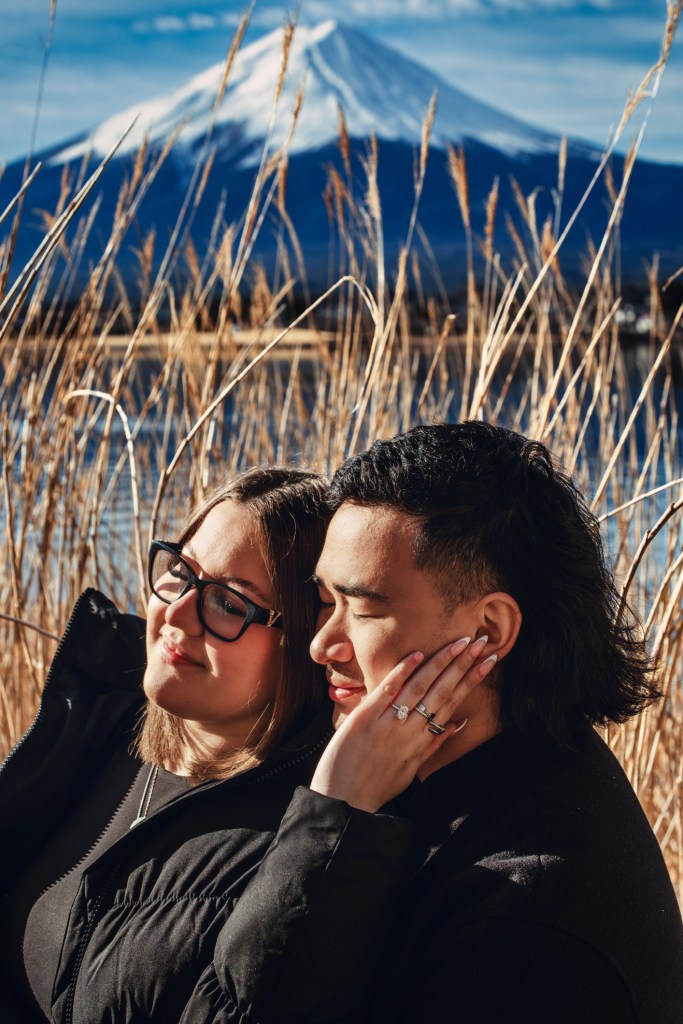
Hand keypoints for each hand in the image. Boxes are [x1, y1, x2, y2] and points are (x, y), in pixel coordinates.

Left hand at [310, 636, 495, 812]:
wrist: (344, 802)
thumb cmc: (376, 787)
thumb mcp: (410, 770)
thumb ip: (432, 745)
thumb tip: (457, 724)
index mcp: (423, 742)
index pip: (453, 703)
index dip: (472, 680)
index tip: (489, 660)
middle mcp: (411, 731)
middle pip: (443, 691)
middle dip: (464, 665)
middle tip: (482, 641)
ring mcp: (389, 723)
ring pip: (421, 687)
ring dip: (441, 662)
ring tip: (460, 642)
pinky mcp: (365, 719)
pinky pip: (388, 690)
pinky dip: (403, 671)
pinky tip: (417, 654)